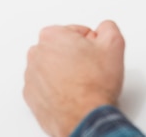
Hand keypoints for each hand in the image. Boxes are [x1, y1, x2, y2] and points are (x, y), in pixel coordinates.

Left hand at [23, 20, 124, 136]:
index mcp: (52, 36)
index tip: (95, 54)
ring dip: (66, 71)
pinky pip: (46, 85)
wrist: (85, 119)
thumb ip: (107, 27)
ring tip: (82, 83)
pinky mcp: (31, 97)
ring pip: (53, 66)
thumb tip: (103, 30)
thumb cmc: (95, 85)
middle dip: (76, 54)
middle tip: (91, 68)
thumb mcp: (114, 43)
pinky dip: (57, 87)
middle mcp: (36, 54)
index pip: (76, 31)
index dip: (91, 42)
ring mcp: (31, 77)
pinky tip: (72, 94)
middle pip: (62, 47)